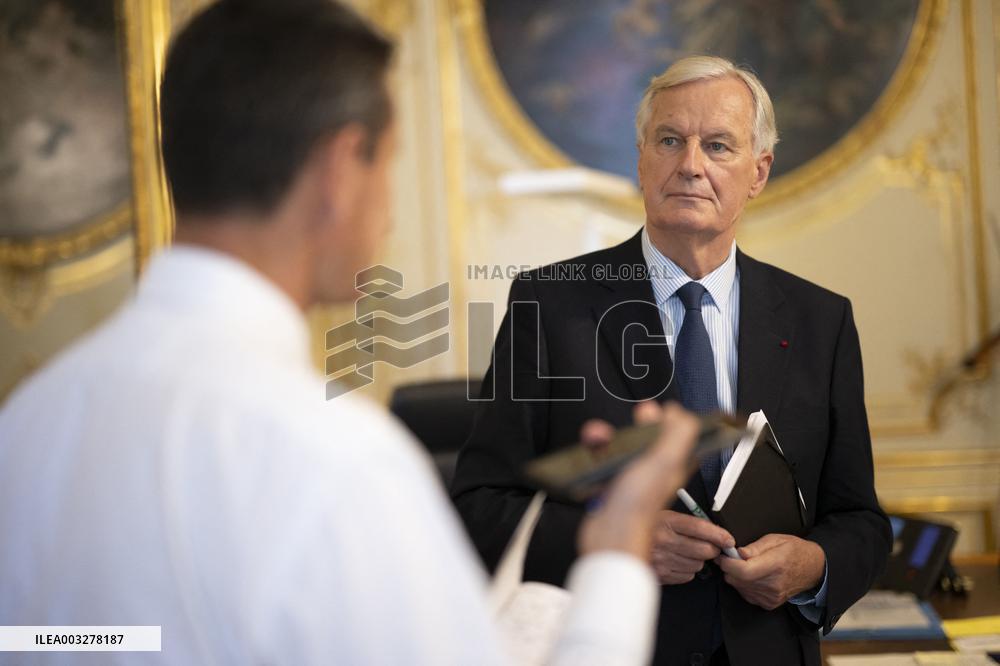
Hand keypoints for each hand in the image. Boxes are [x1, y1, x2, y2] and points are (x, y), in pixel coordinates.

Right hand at [578, 402, 698, 559]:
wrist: (608, 532)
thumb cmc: (638, 505)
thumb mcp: (664, 461)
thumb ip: (677, 434)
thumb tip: (680, 413)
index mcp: (672, 463)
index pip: (674, 433)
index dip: (664, 420)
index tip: (649, 413)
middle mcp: (653, 469)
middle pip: (645, 437)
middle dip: (629, 426)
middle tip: (621, 426)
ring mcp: (631, 475)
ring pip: (620, 446)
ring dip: (605, 439)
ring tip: (597, 440)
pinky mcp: (610, 483)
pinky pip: (603, 460)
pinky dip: (594, 454)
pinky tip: (591, 455)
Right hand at [651, 510, 734, 584]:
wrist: (618, 543)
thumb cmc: (645, 527)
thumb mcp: (662, 515)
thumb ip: (687, 522)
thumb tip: (715, 532)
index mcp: (665, 520)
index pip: (700, 528)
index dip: (719, 535)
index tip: (728, 539)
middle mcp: (664, 540)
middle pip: (704, 550)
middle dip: (711, 549)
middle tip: (708, 547)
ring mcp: (661, 559)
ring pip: (697, 565)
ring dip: (697, 560)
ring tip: (685, 553)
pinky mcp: (659, 575)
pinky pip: (686, 576)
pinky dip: (686, 570)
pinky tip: (677, 562)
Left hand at [716, 534, 825, 609]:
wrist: (813, 569)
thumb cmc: (794, 551)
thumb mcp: (776, 539)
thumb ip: (755, 547)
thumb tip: (738, 553)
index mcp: (776, 565)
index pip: (744, 571)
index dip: (728, 563)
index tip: (722, 555)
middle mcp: (774, 584)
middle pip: (738, 580)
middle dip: (729, 567)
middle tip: (731, 557)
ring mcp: (772, 597)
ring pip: (739, 587)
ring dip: (735, 576)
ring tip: (745, 565)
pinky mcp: (769, 604)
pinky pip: (746, 594)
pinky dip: (743, 585)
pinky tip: (752, 576)